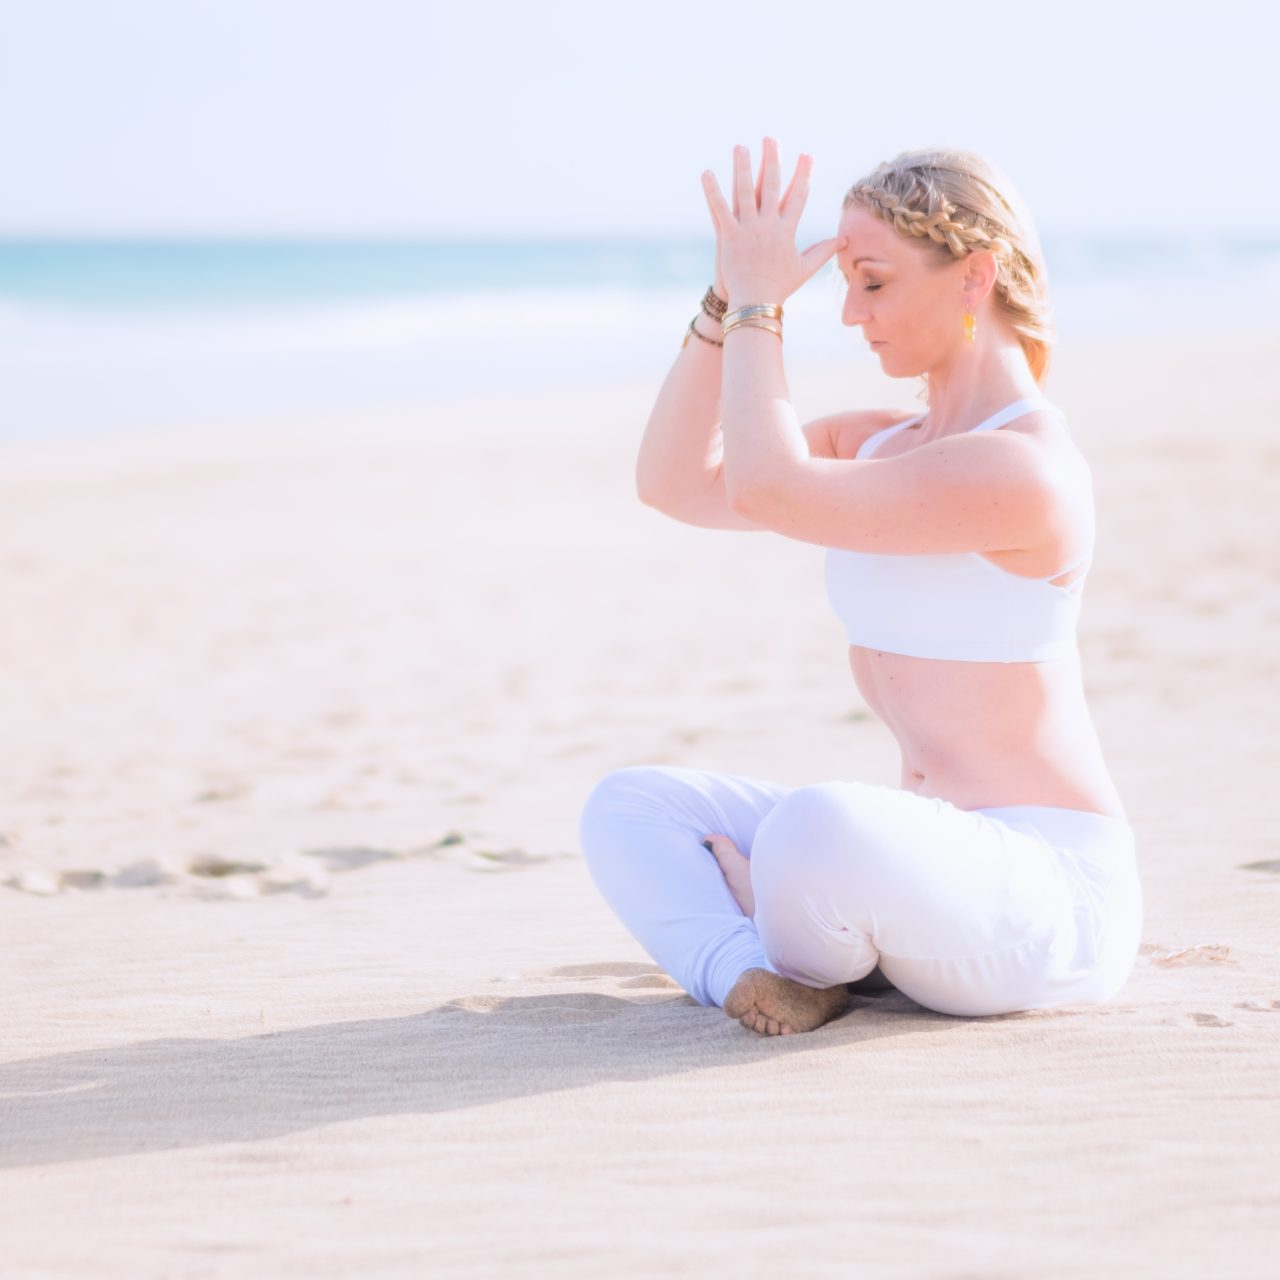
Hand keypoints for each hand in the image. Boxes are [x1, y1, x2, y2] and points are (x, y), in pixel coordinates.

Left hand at [701, 138, 845, 306]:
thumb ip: (823, 251)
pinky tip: (707, 173)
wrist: (755, 304)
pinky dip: (712, 191)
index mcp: (786, 231)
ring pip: (744, 191)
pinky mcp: (729, 237)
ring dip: (742, 167)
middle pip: (771, 186)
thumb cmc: (780, 288)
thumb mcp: (804, 268)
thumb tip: (843, 241)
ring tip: (740, 147)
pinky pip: (719, 208)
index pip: (798, 196)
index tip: (808, 156)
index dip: (803, 175)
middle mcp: (768, 226)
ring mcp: (748, 230)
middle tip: (771, 139)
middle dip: (772, 160)